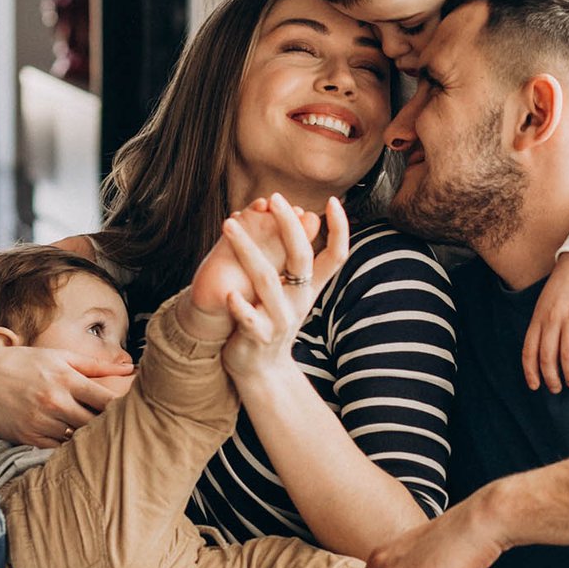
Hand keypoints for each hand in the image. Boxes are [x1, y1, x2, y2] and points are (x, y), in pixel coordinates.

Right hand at [0, 344, 131, 447]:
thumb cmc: (24, 363)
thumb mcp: (59, 357)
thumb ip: (95, 365)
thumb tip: (130, 368)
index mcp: (67, 379)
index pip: (107, 401)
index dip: (123, 410)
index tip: (132, 413)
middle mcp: (55, 401)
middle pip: (96, 424)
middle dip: (109, 427)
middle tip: (122, 430)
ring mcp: (41, 421)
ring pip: (78, 439)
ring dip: (88, 438)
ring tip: (99, 437)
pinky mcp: (28, 438)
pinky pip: (58, 449)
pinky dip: (67, 446)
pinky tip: (72, 442)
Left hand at [219, 195, 349, 386]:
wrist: (262, 369)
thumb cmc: (271, 319)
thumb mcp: (290, 291)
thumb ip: (293, 261)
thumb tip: (300, 217)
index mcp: (310, 287)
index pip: (336, 256)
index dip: (340, 230)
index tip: (333, 201)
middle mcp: (300, 300)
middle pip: (302, 258)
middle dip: (289, 226)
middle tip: (275, 198)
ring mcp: (281, 319)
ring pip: (268, 281)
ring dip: (248, 250)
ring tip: (228, 225)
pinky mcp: (260, 337)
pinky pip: (251, 320)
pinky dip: (241, 306)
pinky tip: (229, 292)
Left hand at [521, 251, 568, 391]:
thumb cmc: (564, 285)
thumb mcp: (544, 304)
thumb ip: (542, 325)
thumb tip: (541, 353)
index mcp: (539, 317)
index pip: (529, 350)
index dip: (531, 372)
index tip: (535, 386)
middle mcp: (553, 319)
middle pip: (547, 356)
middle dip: (551, 378)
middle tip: (557, 389)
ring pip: (567, 354)